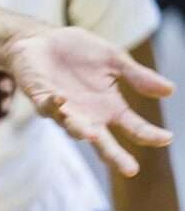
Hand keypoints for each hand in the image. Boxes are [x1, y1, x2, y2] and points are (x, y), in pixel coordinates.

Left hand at [7, 27, 171, 176]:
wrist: (40, 40)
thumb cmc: (78, 52)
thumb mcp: (112, 58)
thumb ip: (136, 76)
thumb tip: (170, 89)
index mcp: (110, 108)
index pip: (134, 127)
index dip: (150, 134)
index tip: (166, 138)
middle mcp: (89, 116)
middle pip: (105, 144)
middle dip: (116, 157)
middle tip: (131, 170)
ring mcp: (65, 111)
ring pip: (75, 128)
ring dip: (82, 130)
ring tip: (93, 134)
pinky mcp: (41, 99)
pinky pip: (47, 107)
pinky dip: (53, 105)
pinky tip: (61, 99)